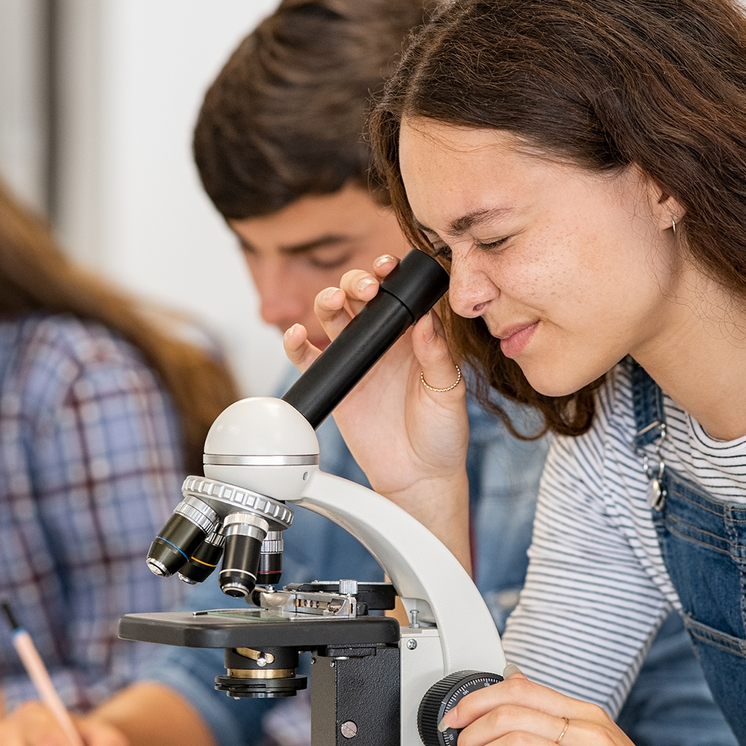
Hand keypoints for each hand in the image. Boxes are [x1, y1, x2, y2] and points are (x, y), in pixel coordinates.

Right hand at [284, 256, 472, 562]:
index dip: (389, 274)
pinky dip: (297, 343)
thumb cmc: (441, 434)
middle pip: (359, 298)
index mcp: (413, 337)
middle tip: (363, 290)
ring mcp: (357, 361)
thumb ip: (437, 357)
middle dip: (355, 283)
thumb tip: (426, 323)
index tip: (387, 268)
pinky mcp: (337, 383)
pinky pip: (310, 358)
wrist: (418, 477)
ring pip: (333, 319)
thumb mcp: (448, 392)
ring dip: (327, 302)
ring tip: (330, 303)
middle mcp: (383, 343)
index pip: (397, 295)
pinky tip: (297, 334)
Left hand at [447, 668, 718, 745]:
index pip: (519, 689)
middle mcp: (588, 736)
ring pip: (515, 745)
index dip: (476, 700)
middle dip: (469, 735)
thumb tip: (516, 686)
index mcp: (587, 717)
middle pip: (509, 714)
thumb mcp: (601, 742)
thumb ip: (559, 717)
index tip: (456, 718)